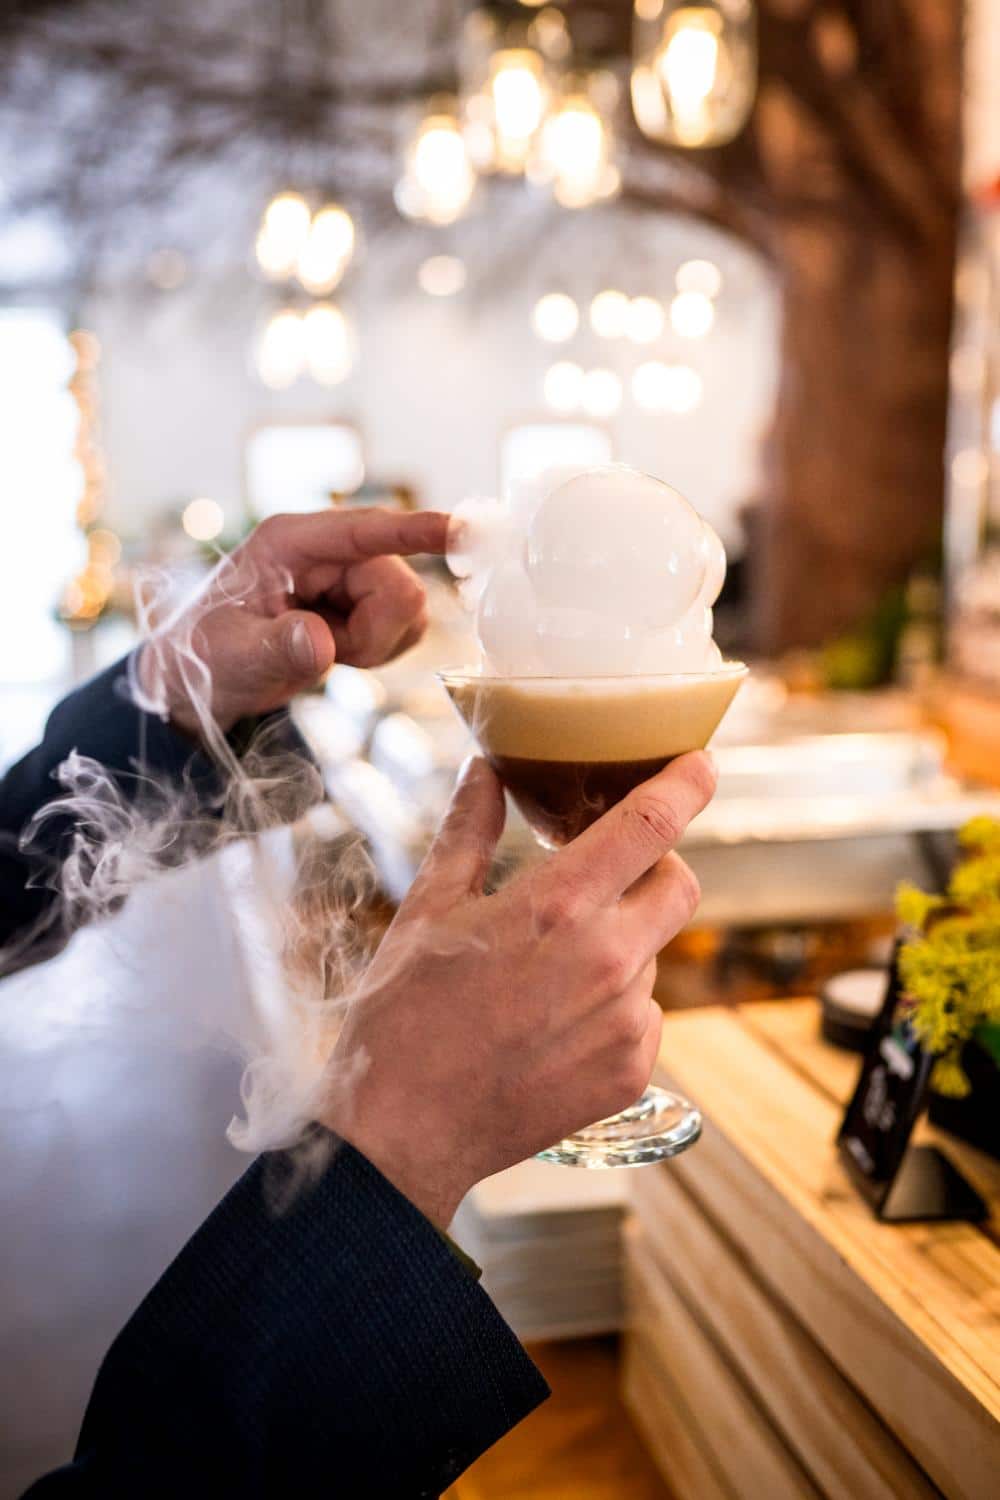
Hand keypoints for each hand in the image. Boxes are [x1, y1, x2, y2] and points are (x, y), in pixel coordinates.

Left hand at [138, 507, 448, 735]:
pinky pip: (406, 626)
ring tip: (325, 651)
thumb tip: (319, 642)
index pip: (365, 530)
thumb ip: (276, 646)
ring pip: (409, 609)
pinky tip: (340, 653)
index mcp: (290, 542)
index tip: (463, 529)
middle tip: (327, 655)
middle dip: (373, 634)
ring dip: (375, 644)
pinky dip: (379, 650)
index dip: (416, 530)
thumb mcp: (232, 654)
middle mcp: (328, 550)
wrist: (202, 676)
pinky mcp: (366, 601)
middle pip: (399, 586)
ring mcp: (351, 574)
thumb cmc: (205, 653)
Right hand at [322, 751, 716, 1228]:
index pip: (653, 823)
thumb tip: (487, 771)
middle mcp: (608, 959)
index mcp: (559, 906)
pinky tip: (554, 1023)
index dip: (687, 782)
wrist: (402, 1131)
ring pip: (654, 952)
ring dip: (620, 943)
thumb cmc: (404, 1015)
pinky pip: (646, 1014)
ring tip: (545, 975)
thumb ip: (470, 831)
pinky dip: (615, 1006)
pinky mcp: (631, 1071)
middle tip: (605, 875)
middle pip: (680, 882)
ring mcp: (626, 1022)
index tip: (701, 762)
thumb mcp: (428, 908)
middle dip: (655, 865)